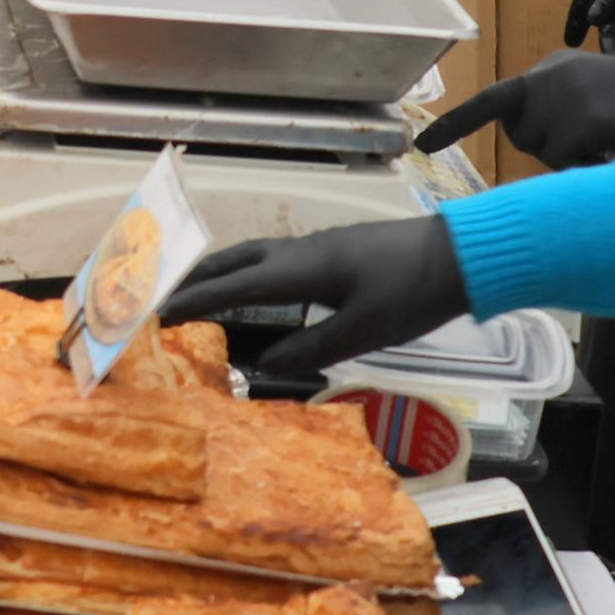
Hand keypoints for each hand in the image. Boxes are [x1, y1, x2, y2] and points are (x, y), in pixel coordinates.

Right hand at [158, 215, 470, 389]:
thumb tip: (262, 367)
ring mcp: (316, 248)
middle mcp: (299, 253)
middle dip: (193, 278)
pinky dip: (245, 272)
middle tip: (162, 296)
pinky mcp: (333, 251)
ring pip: (252, 256)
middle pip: (232, 260)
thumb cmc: (410, 292)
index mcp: (300, 269)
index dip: (192, 300)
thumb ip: (311, 348)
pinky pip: (271, 259)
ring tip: (197, 291)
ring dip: (218, 272)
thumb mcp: (363, 330)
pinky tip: (255, 289)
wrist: (459, 255)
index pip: (231, 285)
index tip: (156, 311)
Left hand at [415, 49, 614, 171]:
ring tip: (606, 139)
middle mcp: (548, 76)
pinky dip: (587, 164)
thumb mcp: (588, 98)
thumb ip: (552, 111)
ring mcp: (563, 94)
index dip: (457, 124)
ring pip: (540, 152)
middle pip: (519, 136)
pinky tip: (612, 147)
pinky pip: (564, 161)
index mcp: (548, 70)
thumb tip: (526, 137)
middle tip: (592, 137)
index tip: (424, 146)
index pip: (492, 100)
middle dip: (547, 146)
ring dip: (570, 157)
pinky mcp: (581, 116)